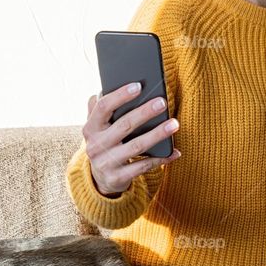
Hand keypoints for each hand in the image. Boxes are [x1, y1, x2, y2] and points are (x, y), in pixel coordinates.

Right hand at [82, 82, 180, 196]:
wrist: (100, 179)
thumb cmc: (105, 143)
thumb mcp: (97, 128)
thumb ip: (99, 109)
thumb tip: (103, 90)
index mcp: (90, 128)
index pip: (103, 107)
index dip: (120, 95)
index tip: (138, 86)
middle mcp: (96, 145)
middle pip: (124, 125)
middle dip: (144, 112)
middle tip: (162, 102)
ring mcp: (107, 163)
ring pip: (137, 146)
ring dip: (157, 134)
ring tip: (174, 124)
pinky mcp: (118, 177)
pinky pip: (144, 166)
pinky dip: (161, 158)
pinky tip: (175, 151)